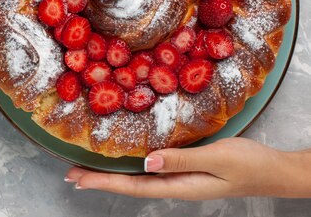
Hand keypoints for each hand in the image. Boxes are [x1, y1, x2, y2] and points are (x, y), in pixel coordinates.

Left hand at [64, 137, 310, 199]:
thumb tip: (147, 162)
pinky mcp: (186, 170)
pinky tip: (125, 160)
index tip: (78, 178)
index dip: (104, 182)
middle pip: (130, 184)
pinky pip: (151, 170)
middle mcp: (175, 185)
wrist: (274, 171)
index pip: (134, 186)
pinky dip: (131, 166)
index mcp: (180, 186)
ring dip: (112, 174)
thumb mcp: (218, 158)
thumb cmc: (250, 164)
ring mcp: (180, 179)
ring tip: (87, 169)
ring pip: (138, 178)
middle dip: (99, 180)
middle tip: (70, 174)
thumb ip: (182, 159)